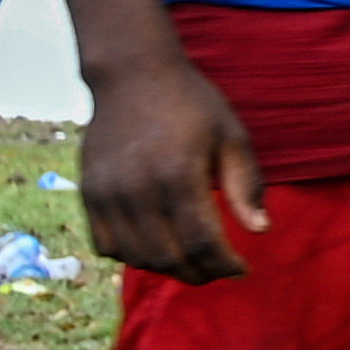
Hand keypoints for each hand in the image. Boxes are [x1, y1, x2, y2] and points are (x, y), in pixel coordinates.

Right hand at [76, 50, 264, 283]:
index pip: (201, 242)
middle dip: (200, 273)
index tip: (242, 269)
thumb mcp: (232, 136)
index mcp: (179, 175)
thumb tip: (261, 230)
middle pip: (168, 258)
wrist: (132, 76)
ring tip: (192, 261)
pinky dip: (133, 256)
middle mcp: (138, 190)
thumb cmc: (192, 105)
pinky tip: (157, 247)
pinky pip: (106, 245)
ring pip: (136, 257)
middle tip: (220, 270)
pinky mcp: (88, 194)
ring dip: (168, 268)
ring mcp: (107, 194)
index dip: (225, 265)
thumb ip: (246, 185)